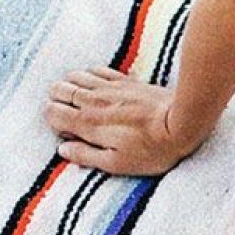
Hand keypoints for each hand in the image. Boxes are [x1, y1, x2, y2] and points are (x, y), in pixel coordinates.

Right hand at [44, 66, 201, 175]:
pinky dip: (90, 74)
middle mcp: (94, 100)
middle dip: (56, 100)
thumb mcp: (117, 163)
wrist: (182, 122)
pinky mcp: (127, 80)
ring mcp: (110, 87)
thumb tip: (63, 149)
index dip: (52, 121)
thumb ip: (86, 156)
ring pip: (76, 76)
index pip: (52, 112)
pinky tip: (95, 84)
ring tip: (78, 99)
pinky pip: (98, 70)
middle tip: (68, 113)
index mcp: (88, 123)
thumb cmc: (152, 149)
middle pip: (59, 89)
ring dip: (71, 85)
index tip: (65, 131)